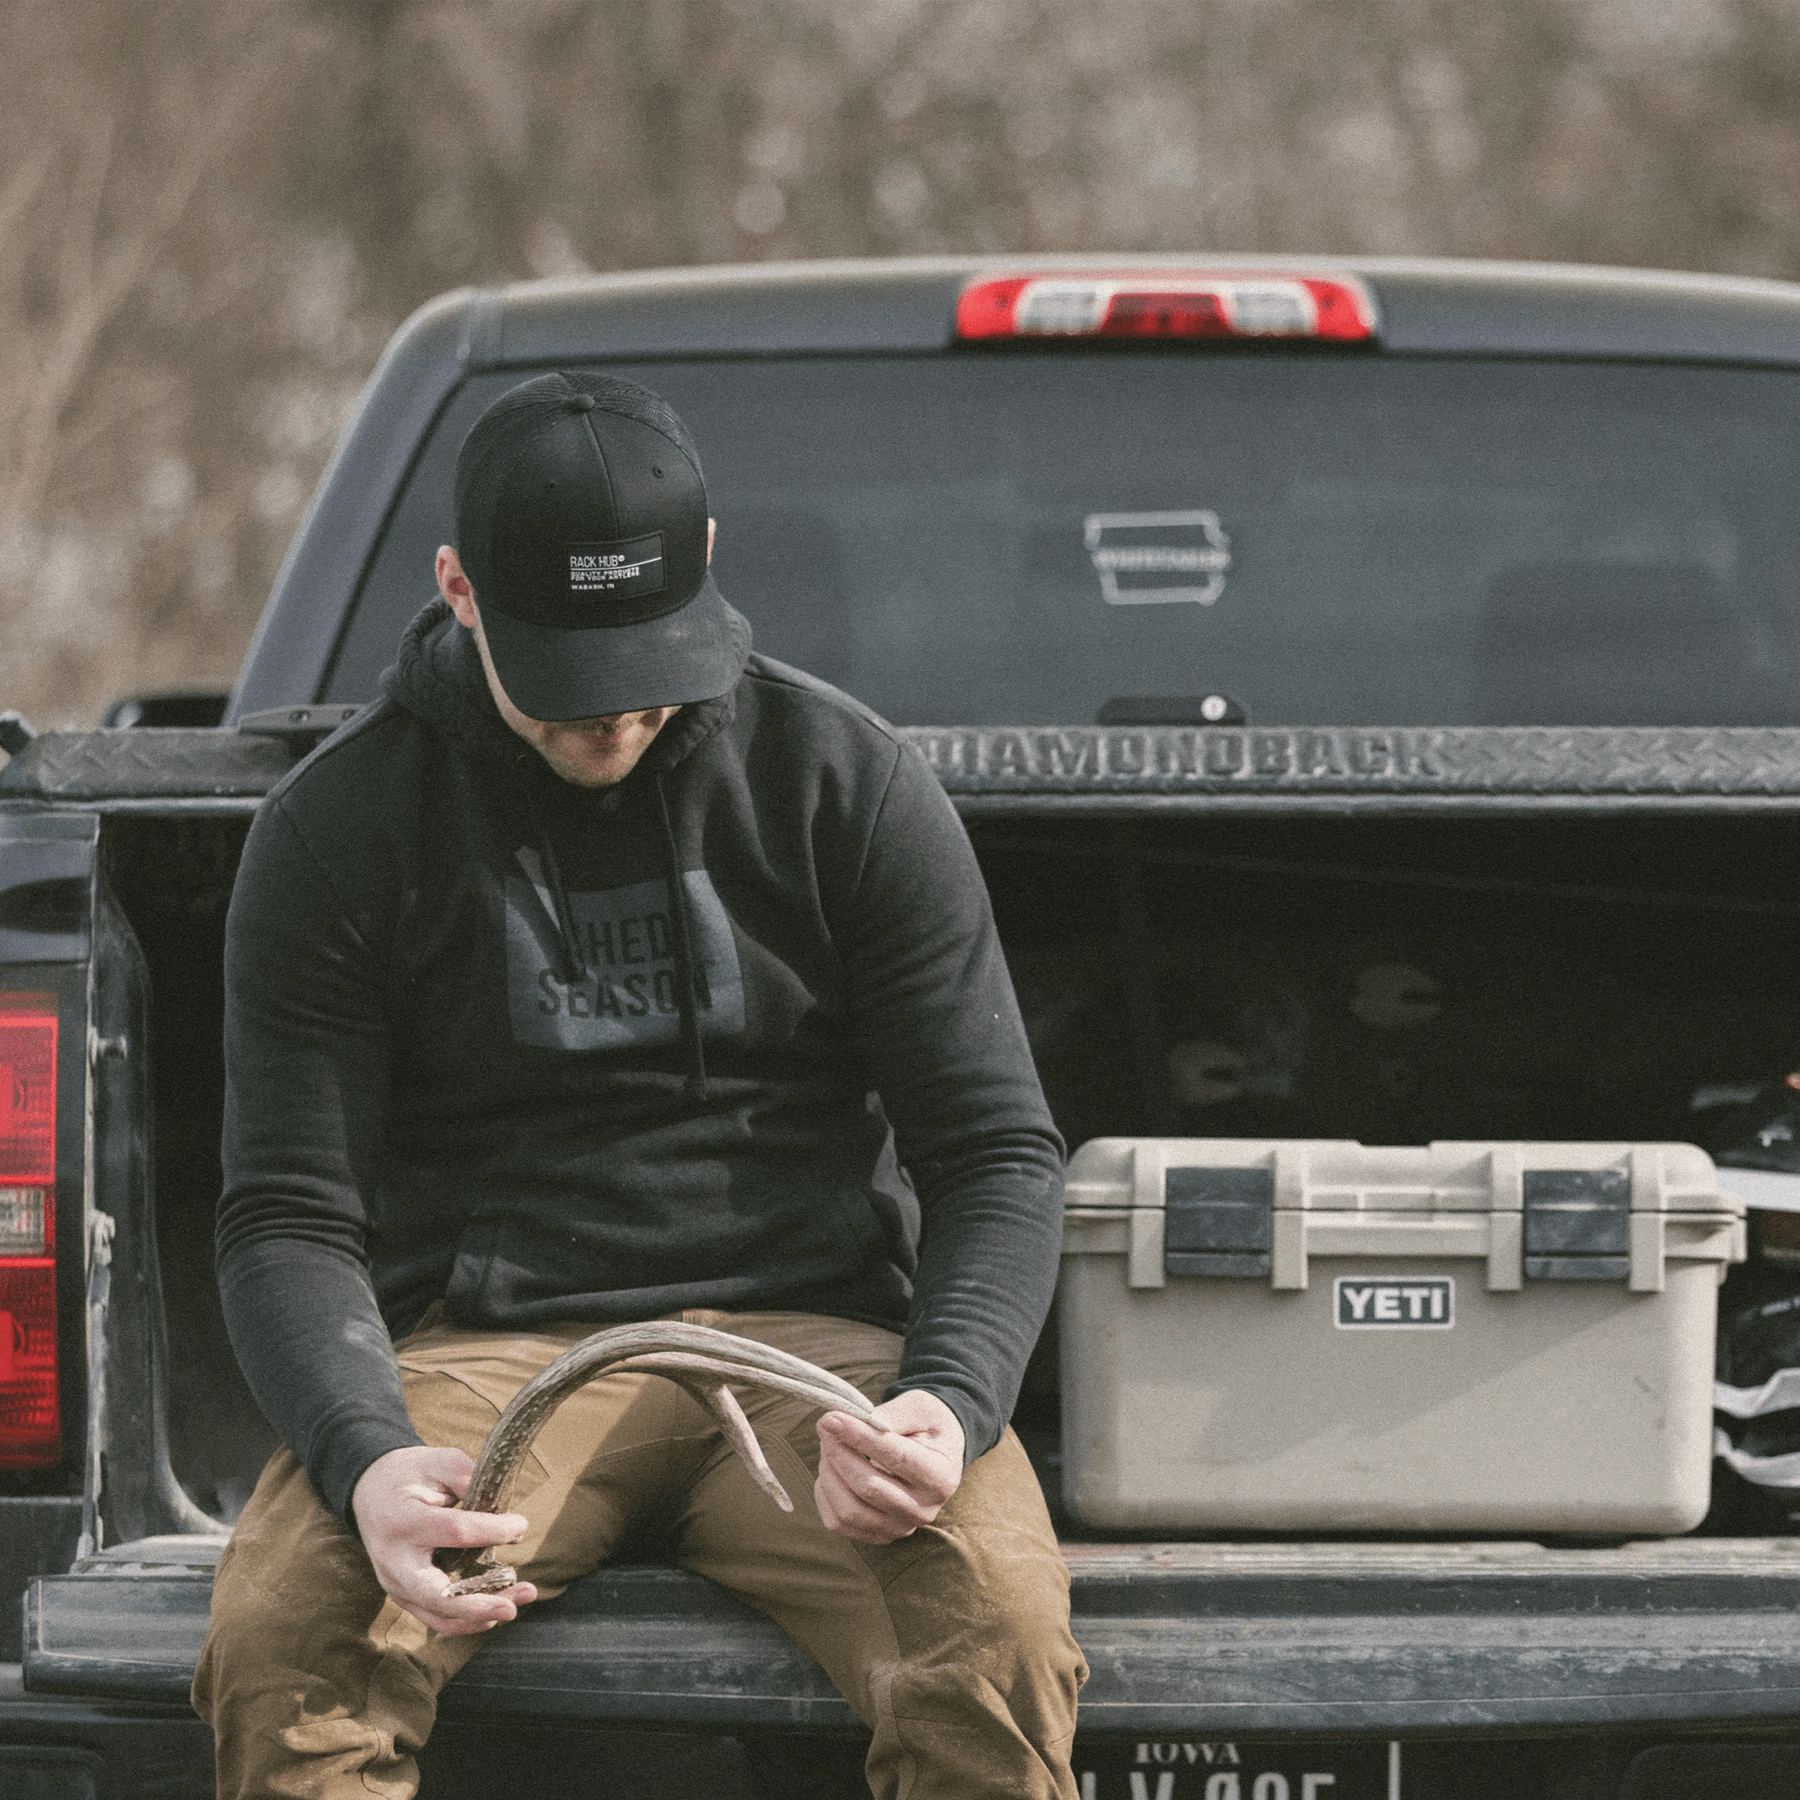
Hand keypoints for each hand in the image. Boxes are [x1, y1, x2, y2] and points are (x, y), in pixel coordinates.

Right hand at [350, 1445, 537, 1636]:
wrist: (369, 1491)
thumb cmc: (411, 1474)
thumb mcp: (439, 1461)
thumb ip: (471, 1481)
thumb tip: (505, 1515)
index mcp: (404, 1521)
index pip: (455, 1532)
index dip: (493, 1530)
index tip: (521, 1524)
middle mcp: (394, 1560)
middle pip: (437, 1594)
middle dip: (480, 1603)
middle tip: (520, 1596)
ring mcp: (395, 1584)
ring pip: (438, 1616)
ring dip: (481, 1616)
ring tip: (517, 1604)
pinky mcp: (402, 1595)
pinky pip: (435, 1617)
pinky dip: (466, 1620)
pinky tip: (495, 1610)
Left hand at [815, 1389, 964, 1544]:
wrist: (937, 1451)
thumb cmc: (927, 1424)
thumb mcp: (919, 1407)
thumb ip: (888, 1414)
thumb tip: (847, 1422)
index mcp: (940, 1476)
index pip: (895, 1458)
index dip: (859, 1437)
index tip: (832, 1419)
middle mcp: (924, 1510)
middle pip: (868, 1488)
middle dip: (838, 1453)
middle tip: (826, 1425)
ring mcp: (901, 1527)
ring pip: (849, 1510)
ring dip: (829, 1473)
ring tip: (829, 1444)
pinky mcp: (879, 1535)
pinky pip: (839, 1522)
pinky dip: (825, 1495)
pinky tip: (831, 1469)